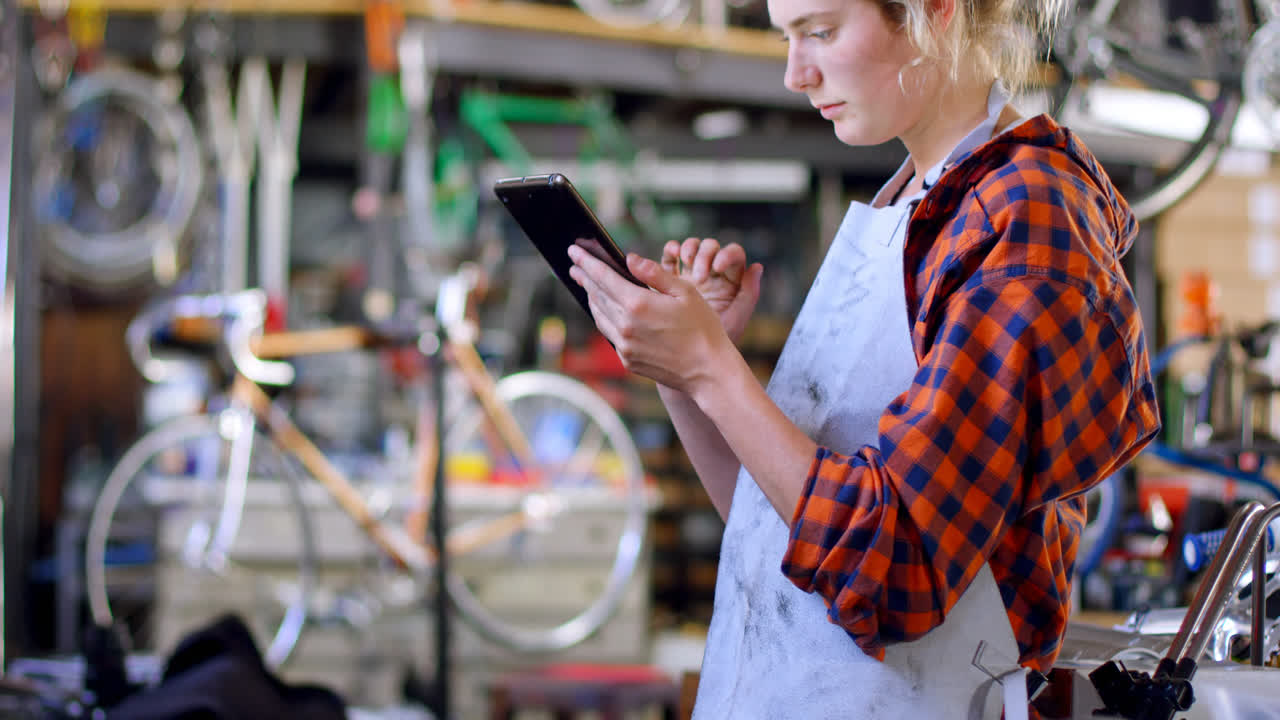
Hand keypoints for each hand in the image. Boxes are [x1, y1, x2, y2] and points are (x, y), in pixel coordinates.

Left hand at [567, 245, 735, 398]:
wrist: (708, 371)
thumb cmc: (703, 328)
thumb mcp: (685, 291)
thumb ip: (654, 273)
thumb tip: (630, 258)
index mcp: (638, 304)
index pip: (603, 277)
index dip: (586, 262)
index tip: (574, 251)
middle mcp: (625, 326)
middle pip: (596, 295)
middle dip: (584, 278)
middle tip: (575, 265)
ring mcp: (624, 346)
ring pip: (600, 315)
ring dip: (592, 298)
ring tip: (587, 285)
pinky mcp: (628, 360)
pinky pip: (610, 334)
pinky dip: (605, 318)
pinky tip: (606, 311)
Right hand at [661, 238, 762, 343]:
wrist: (693, 355)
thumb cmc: (719, 341)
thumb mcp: (737, 319)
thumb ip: (749, 293)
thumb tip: (757, 266)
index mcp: (731, 280)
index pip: (733, 254)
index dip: (726, 255)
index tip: (717, 268)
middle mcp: (713, 274)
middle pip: (711, 247)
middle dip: (704, 255)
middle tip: (699, 276)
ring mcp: (692, 274)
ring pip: (692, 247)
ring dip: (688, 249)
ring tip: (684, 262)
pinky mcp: (672, 279)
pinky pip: (671, 257)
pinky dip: (671, 250)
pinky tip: (671, 256)